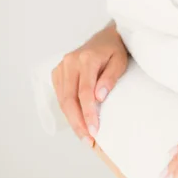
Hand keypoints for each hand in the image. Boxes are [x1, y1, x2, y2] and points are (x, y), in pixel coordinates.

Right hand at [51, 22, 127, 145]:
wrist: (105, 37)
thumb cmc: (115, 50)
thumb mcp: (120, 61)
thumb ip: (110, 78)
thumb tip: (99, 97)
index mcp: (85, 59)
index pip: (85, 92)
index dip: (88, 113)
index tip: (95, 130)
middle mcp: (69, 62)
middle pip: (69, 99)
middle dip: (78, 122)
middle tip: (88, 141)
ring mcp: (61, 67)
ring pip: (63, 99)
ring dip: (72, 120)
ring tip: (84, 137)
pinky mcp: (58, 72)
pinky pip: (60, 96)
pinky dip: (68, 111)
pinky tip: (77, 123)